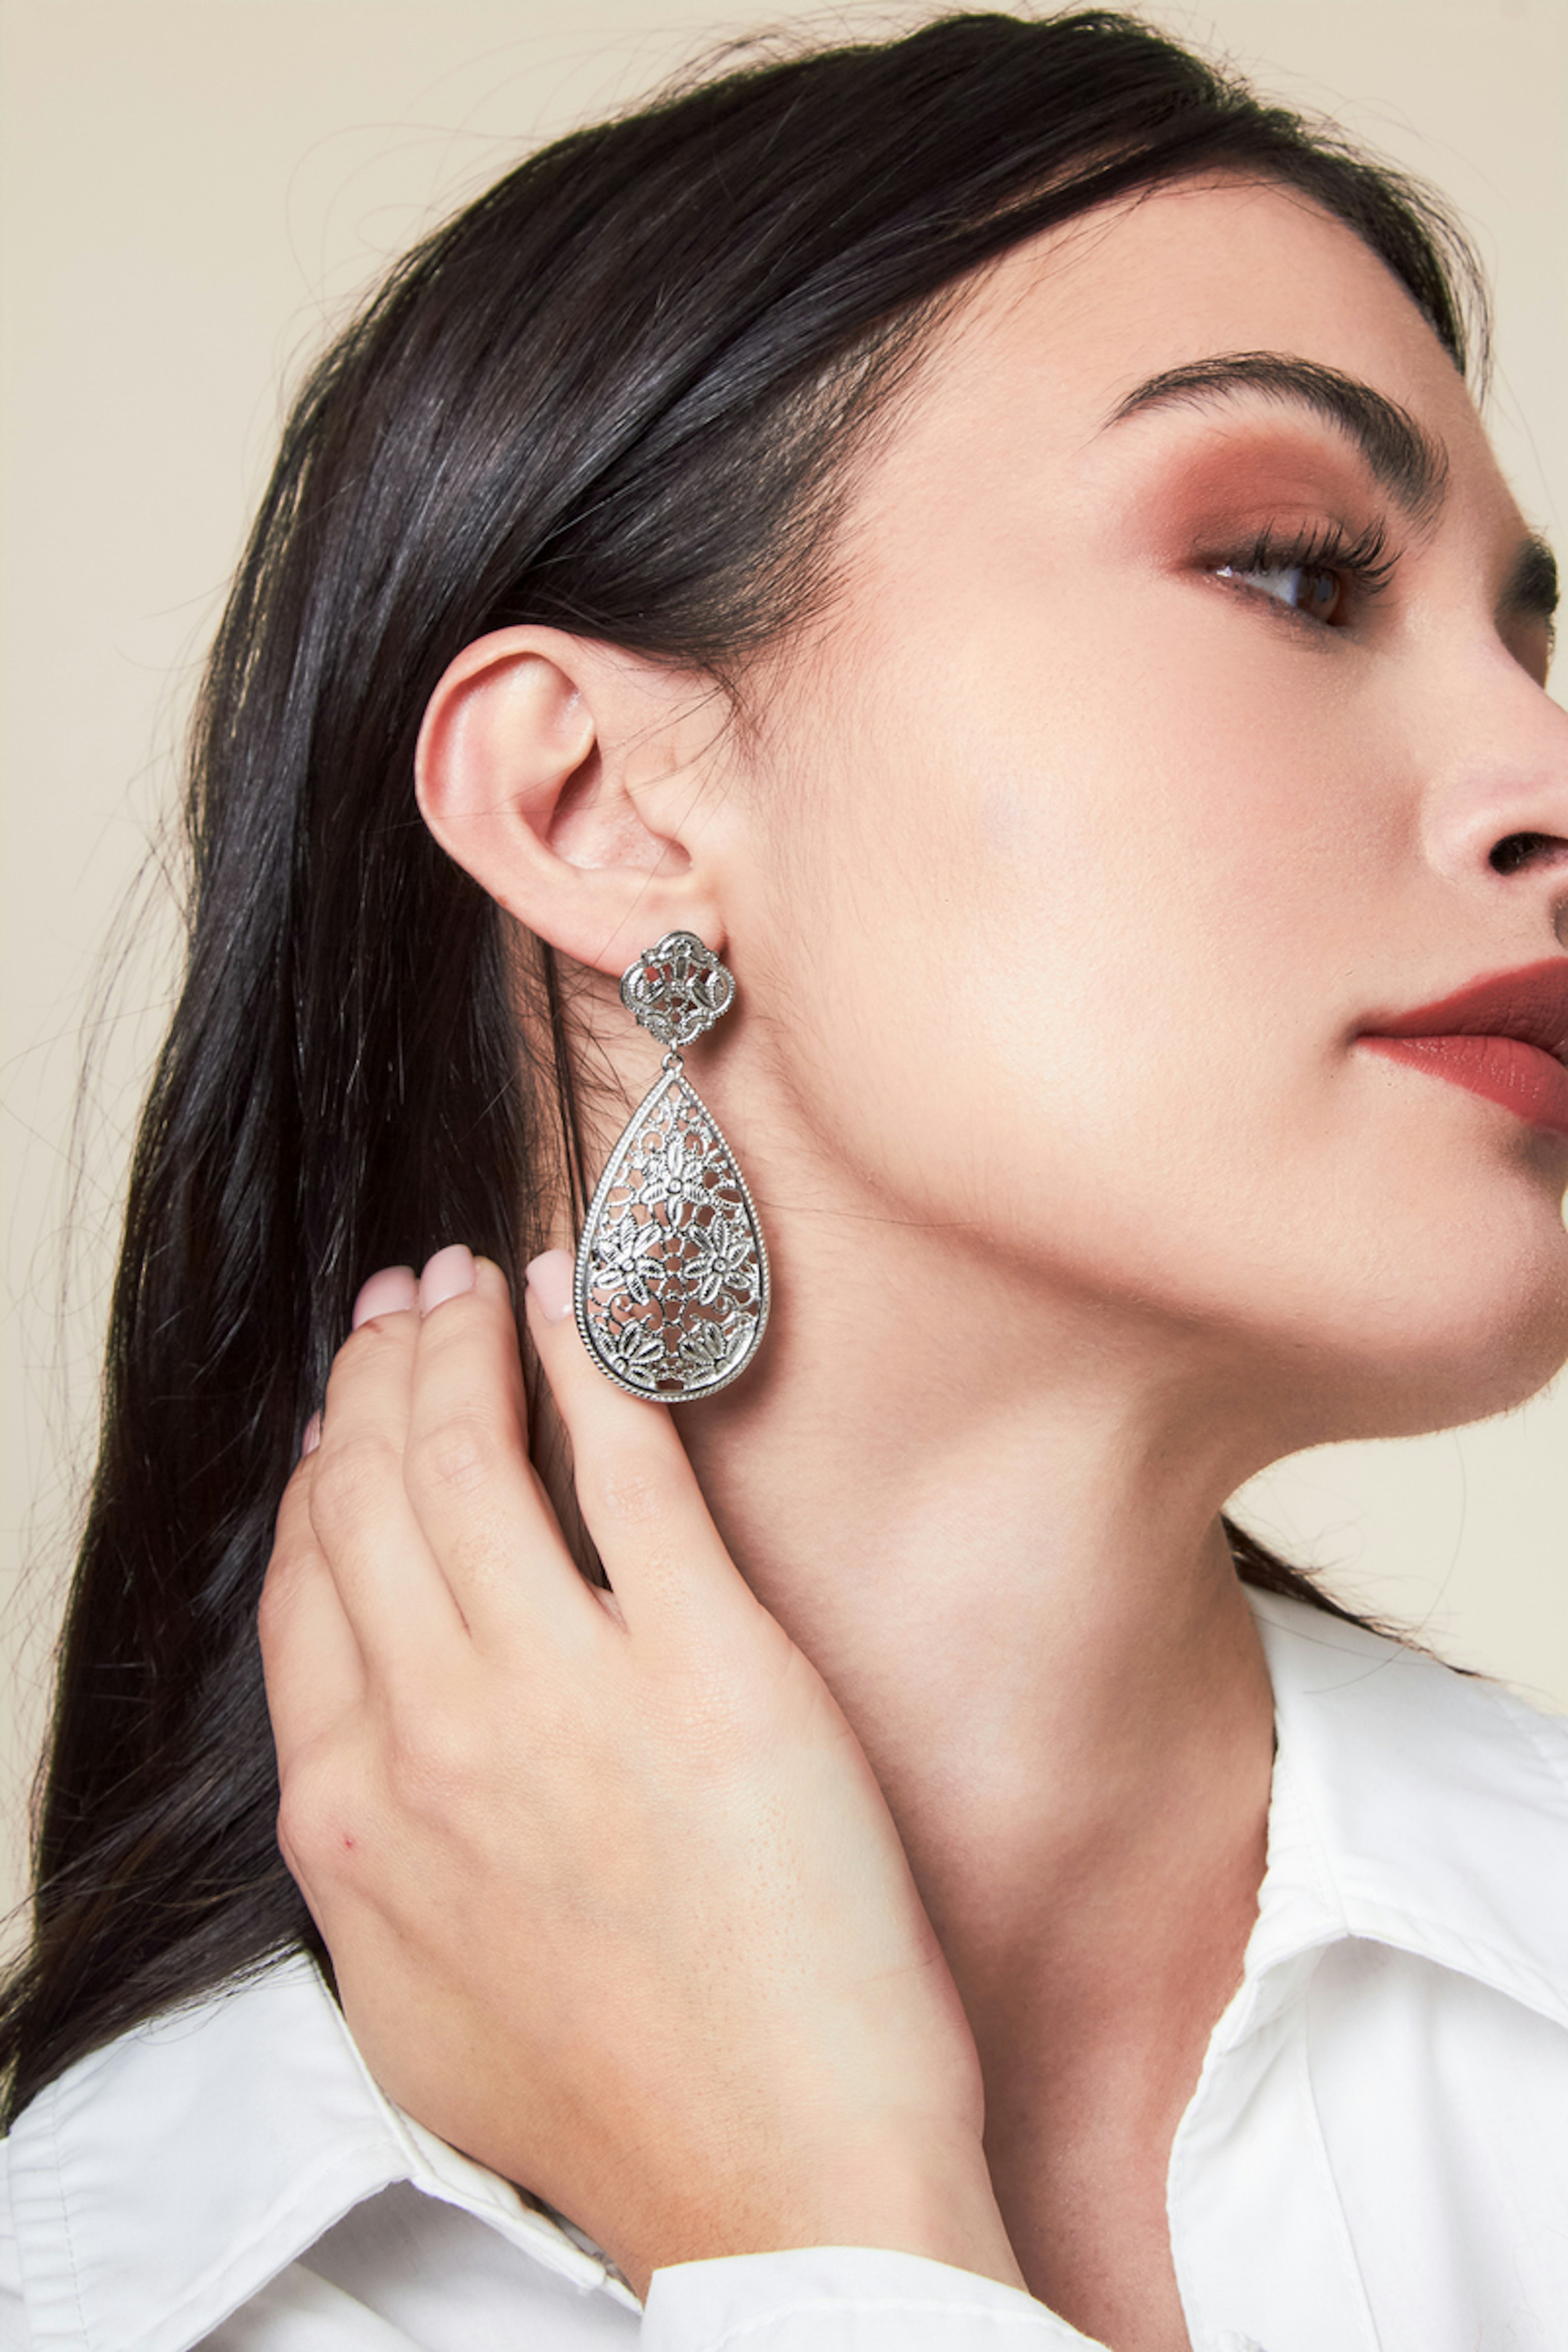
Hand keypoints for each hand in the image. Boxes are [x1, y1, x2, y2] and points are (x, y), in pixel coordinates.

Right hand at [260, 1245, 1020, 2300]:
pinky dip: (590, 1357)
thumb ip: (364, 1863)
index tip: (351, 1401)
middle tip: (411, 1296)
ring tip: (478, 1280)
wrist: (783, 2173)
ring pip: (471, 1453)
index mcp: (352, 1814)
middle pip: (373, 1489)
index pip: (308, 1576)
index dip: (323, 1461)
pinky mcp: (711, 1663)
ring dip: (467, 1338)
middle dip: (383, 1367)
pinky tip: (578, 1299)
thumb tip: (357, 1748)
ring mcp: (565, 1691)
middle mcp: (433, 1733)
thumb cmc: (617, 2098)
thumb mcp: (416, 1999)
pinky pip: (626, 1464)